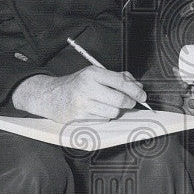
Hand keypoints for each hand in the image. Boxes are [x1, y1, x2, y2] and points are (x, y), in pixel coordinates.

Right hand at [11, 67, 146, 121]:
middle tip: (130, 102)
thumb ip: (117, 77)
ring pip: (114, 112)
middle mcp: (88, 87)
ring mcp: (83, 104)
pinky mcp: (81, 117)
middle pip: (120, 100)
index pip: (121, 83)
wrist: (51, 96)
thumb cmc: (76, 84)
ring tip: (108, 104)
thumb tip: (137, 86)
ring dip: (116, 110)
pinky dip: (105, 116)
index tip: (142, 95)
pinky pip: (104, 119)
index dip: (136, 91)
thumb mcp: (94, 74)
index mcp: (93, 73)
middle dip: (129, 102)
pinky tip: (97, 110)